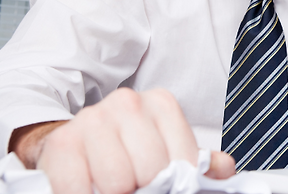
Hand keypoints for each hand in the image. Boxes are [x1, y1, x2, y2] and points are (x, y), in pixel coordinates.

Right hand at [10, 88, 234, 193]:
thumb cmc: (130, 148)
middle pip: (152, 171)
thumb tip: (224, 169)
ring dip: (115, 193)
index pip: (184, 160)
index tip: (166, 186)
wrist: (78, 141)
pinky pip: (78, 189)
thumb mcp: (168, 149)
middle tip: (136, 187)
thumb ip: (199, 161)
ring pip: (117, 183)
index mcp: (161, 103)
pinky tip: (90, 189)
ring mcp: (93, 119)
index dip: (177, 184)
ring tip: (114, 187)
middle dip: (145, 189)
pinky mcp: (62, 142)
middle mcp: (128, 103)